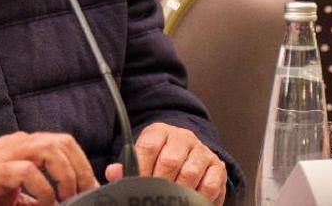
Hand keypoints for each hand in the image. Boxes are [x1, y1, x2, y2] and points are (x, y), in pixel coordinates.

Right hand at [0, 131, 98, 204]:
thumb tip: (64, 204)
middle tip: (81, 195)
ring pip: (47, 149)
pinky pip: (25, 171)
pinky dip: (41, 189)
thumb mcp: (14, 196)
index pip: (63, 143)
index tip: (91, 189)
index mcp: (22, 147)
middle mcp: (15, 145)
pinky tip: (43, 203)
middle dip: (79, 170)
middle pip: (61, 142)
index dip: (83, 165)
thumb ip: (38, 197)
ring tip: (64, 199)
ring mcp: (2, 155)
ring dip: (64, 176)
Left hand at [104, 122, 226, 203]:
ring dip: (179, 191)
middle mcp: (182, 137)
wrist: (191, 158)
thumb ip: (129, 166)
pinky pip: (210, 183)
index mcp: (160, 132)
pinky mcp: (218, 166)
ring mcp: (201, 150)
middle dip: (160, 183)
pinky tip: (190, 200)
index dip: (141, 169)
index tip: (137, 186)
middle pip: (169, 161)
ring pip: (190, 172)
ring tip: (171, 200)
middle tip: (155, 196)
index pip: (148, 147)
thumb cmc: (161, 161)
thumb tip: (113, 173)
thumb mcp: (143, 159)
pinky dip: (199, 196)